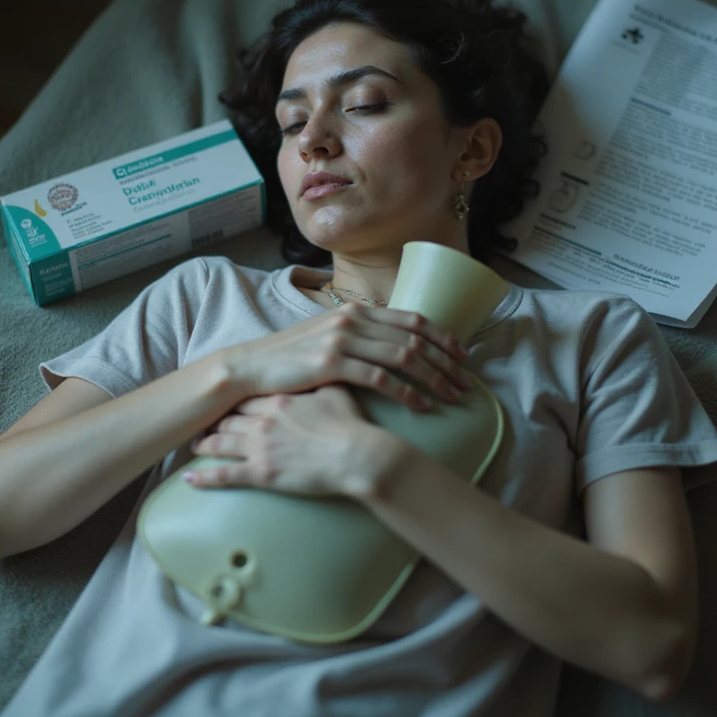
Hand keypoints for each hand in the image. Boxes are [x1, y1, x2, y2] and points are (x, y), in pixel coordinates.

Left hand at [184, 386, 402, 498]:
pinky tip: (189, 479)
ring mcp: (259, 447)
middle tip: (205, 422)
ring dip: (205, 444)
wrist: (356, 454)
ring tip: (195, 446)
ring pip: (221, 443)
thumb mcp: (336, 392)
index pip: (247, 397)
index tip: (225, 401)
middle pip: (230, 418)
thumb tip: (327, 366)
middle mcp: (263, 420)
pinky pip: (225, 475)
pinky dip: (205, 477)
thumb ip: (323, 380)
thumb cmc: (350, 424)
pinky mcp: (261, 473)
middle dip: (216, 421)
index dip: (234, 400)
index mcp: (279, 400)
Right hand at [222, 303, 472, 412]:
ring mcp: (343, 340)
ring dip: (434, 378)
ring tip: (452, 396)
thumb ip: (359, 336)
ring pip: (404, 357)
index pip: (412, 319)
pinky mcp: (333, 363)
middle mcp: (353, 319)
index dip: (443, 336)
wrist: (250, 367)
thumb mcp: (328, 336)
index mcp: (356, 310)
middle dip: (446, 361)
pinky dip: (407, 392)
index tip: (464, 356)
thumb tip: (391, 346)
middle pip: (415, 338)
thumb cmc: (291, 358)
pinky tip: (422, 405)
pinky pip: (381, 378)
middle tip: (466, 382)